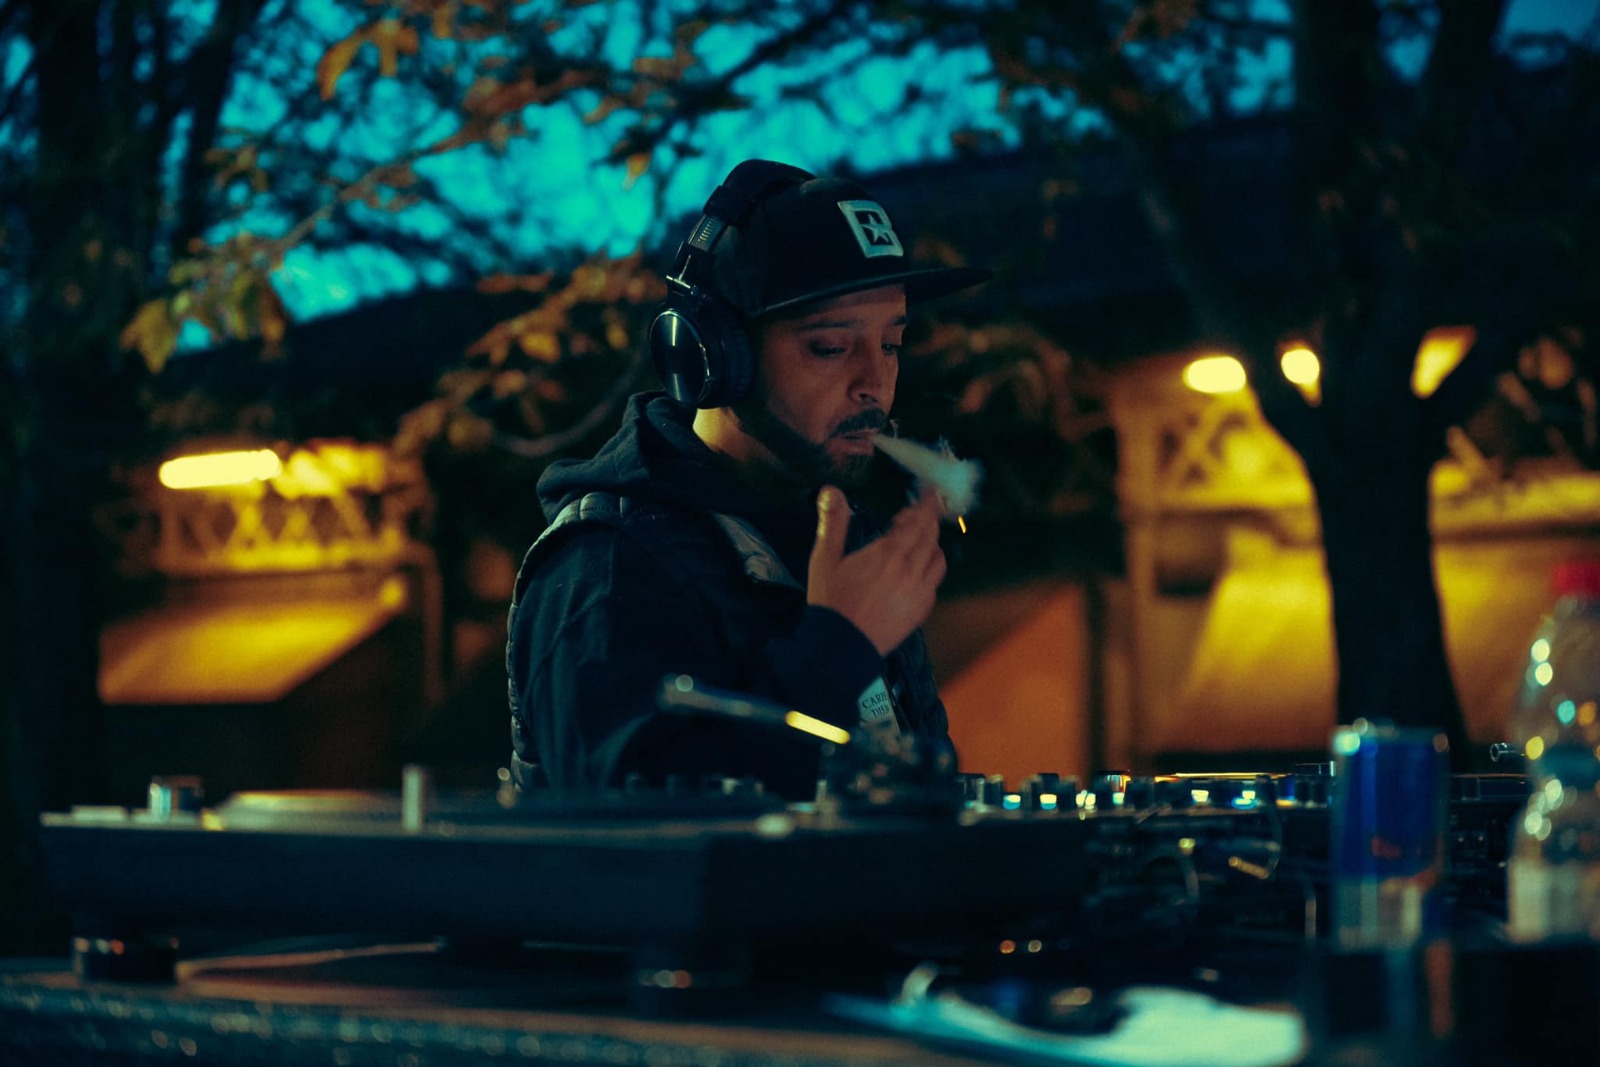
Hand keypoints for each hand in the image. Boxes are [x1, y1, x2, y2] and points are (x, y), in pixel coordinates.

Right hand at [807, 486, 946, 655]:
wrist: (840, 648)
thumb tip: (831, 491)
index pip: (918, 520)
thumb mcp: (825, 559)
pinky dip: (930, 570)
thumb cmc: (831, 603)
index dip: (927, 504)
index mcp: (887, 555)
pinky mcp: (920, 611)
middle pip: (931, 537)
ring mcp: (918, 593)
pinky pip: (934, 584)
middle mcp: (909, 571)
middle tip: (917, 514)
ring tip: (918, 541)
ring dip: (932, 544)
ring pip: (938, 559)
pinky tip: (916, 571)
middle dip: (927, 520)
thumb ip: (833, 523)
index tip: (931, 493)